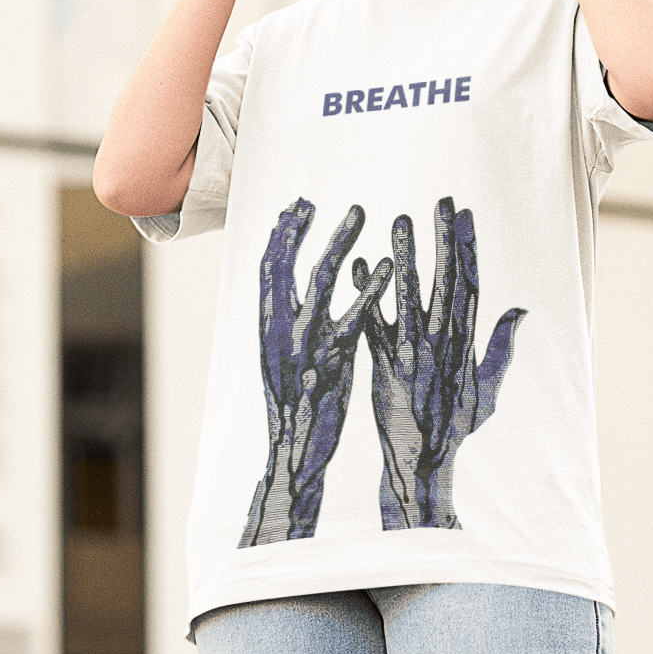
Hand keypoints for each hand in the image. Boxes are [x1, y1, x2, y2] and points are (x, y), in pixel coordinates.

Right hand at [240, 200, 391, 546]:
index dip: (281, 235)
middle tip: (316, 200)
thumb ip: (282, 327)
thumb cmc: (294, 409)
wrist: (296, 453)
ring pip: (318, 280)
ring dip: (339, 242)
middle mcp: (278, 331)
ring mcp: (305, 344)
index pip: (267, 268)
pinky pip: (353, 316)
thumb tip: (286, 300)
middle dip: (299, 227)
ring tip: (361, 213)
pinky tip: (387, 266)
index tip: (296, 208)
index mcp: (265, 328)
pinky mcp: (334, 360)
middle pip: (284, 263)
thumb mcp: (278, 363)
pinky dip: (370, 288)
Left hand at [353, 198, 525, 530]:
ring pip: (410, 295)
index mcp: (465, 345)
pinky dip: (367, 295)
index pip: (471, 287)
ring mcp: (411, 353)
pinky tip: (359, 265)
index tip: (467, 217)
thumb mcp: (487, 391)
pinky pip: (373, 324)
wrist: (422, 464)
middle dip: (445, 239)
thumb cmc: (455, 429)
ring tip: (400, 221)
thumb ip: (499, 350)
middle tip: (442, 202)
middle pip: (446, 282)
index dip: (470, 250)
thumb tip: (519, 313)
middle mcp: (441, 344)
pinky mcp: (383, 366)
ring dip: (406, 257)